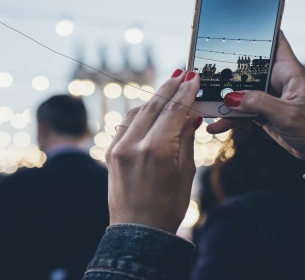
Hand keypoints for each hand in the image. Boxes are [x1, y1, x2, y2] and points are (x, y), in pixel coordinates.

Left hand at [106, 69, 202, 233]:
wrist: (138, 231)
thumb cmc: (168, 206)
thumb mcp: (185, 172)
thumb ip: (186, 139)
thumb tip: (190, 116)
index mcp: (156, 149)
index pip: (174, 111)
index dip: (185, 92)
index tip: (194, 77)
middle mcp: (134, 144)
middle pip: (154, 105)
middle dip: (170, 88)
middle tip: (183, 73)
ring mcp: (118, 148)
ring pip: (138, 112)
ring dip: (154, 99)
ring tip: (169, 88)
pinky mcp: (110, 153)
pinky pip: (125, 124)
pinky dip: (139, 114)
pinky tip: (150, 109)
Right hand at [207, 31, 304, 163]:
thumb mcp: (288, 115)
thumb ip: (259, 103)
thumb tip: (231, 98)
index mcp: (288, 71)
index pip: (274, 40)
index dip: (259, 29)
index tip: (237, 24)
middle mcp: (276, 80)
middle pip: (248, 67)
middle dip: (227, 69)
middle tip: (205, 70)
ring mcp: (268, 97)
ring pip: (240, 91)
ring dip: (223, 98)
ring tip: (204, 103)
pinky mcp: (263, 113)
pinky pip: (240, 111)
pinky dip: (228, 119)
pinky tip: (216, 125)